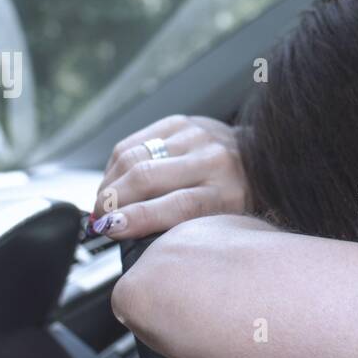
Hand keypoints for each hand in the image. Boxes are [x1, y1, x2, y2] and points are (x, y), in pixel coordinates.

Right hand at [92, 115, 249, 239]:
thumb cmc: (237, 200)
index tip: (111, 230)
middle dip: (112, 201)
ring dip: (108, 184)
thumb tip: (130, 234)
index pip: (178, 205)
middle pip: (147, 177)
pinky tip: (112, 182)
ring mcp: (195, 136)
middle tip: (99, 220)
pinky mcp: (178, 122)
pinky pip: (133, 142)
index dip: (137, 218)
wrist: (259, 159)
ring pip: (133, 157)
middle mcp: (213, 159)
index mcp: (229, 192)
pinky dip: (115, 165)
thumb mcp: (222, 224)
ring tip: (101, 204)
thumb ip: (185, 229)